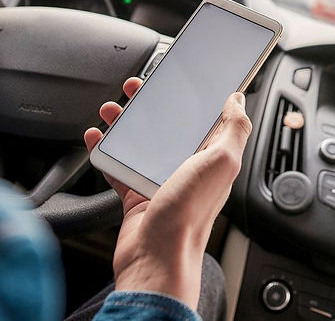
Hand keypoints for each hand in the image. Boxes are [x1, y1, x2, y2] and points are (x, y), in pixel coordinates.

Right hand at [83, 78, 251, 308]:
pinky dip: (106, 151)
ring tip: (110, 109)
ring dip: (125, 124)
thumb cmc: (189, 214)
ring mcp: (162, 181)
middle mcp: (189, 168)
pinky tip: (96, 137)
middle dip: (153, 105)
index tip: (180, 78)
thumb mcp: (221, 163)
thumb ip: (233, 130)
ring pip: (142, 144)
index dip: (195, 97)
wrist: (156, 257)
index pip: (208, 119)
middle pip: (171, 127)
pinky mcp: (137, 195)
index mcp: (213, 159)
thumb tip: (238, 101)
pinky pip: (119, 167)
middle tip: (136, 88)